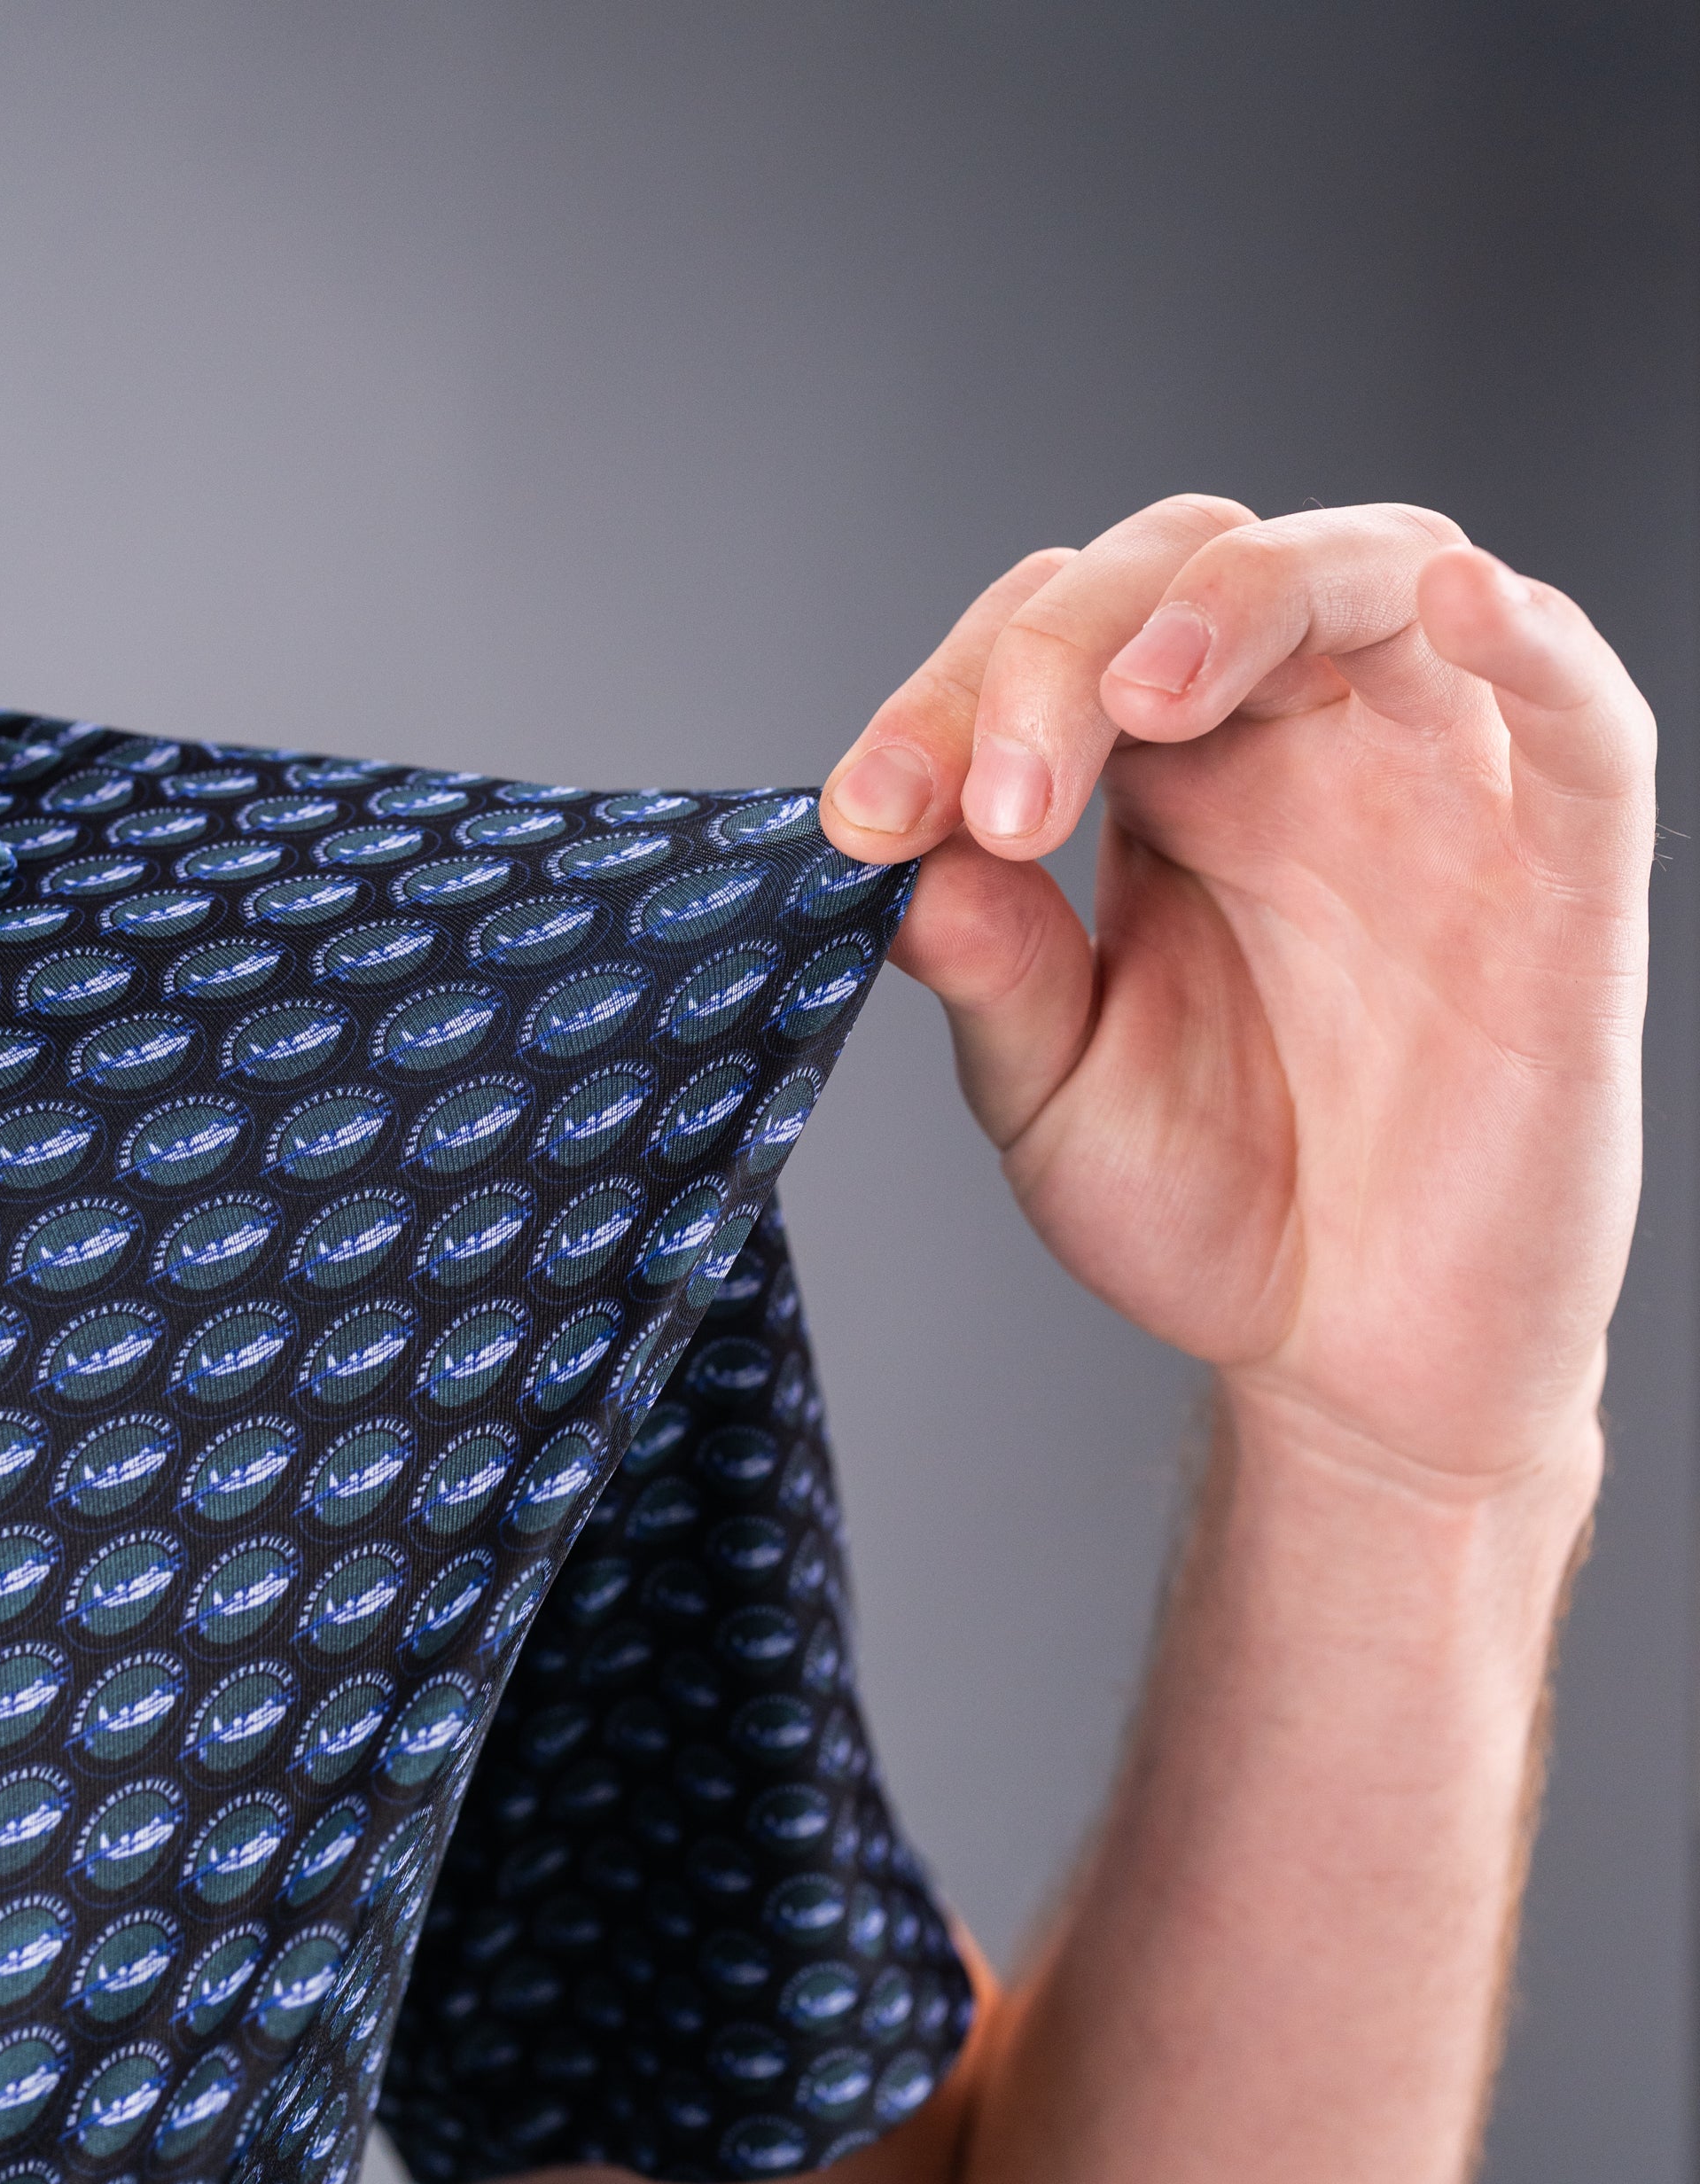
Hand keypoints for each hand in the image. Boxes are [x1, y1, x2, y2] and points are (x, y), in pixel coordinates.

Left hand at [820, 498, 1654, 1492]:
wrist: (1356, 1360)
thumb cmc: (1213, 1212)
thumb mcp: (1057, 1097)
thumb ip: (993, 975)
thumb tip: (907, 864)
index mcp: (1169, 786)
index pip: (1056, 641)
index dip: (953, 696)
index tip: (864, 820)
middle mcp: (1299, 751)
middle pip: (1193, 562)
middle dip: (1066, 651)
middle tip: (996, 803)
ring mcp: (1438, 791)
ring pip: (1375, 574)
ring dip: (1249, 595)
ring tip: (1144, 697)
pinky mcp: (1564, 872)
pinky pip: (1580, 717)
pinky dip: (1530, 640)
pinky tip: (1462, 603)